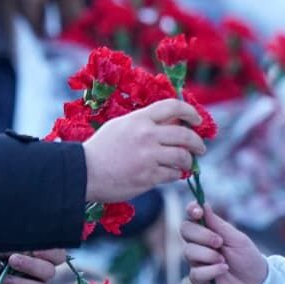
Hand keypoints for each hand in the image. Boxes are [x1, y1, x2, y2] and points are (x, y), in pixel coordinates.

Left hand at [0, 249, 67, 283]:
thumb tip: (22, 247)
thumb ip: (9, 245)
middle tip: (12, 260)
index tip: (34, 250)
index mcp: (38, 258)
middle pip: (50, 272)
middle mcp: (40, 277)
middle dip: (31, 266)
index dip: (51, 252)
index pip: (57, 255)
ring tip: (3, 280)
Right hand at [82, 100, 206, 202]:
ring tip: (188, 164)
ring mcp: (148, 157)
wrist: (84, 172)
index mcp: (139, 119)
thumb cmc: (100, 149)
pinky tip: (171, 175)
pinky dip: (175, 175)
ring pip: (183, 157)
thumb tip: (170, 125)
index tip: (197, 120)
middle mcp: (147, 135)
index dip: (190, 112)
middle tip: (200, 148)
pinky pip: (172, 175)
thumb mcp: (120, 126)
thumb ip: (143, 123)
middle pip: (185, 135)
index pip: (173, 107)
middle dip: (197, 142)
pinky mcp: (148, 177)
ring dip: (189, 162)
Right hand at [180, 201, 268, 283]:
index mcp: (208, 230)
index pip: (191, 216)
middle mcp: (199, 243)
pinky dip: (212, 270)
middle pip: (185, 230)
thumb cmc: (247, 258)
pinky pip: (196, 272)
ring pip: (189, 251)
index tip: (198, 212)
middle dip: (202, 235)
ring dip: (208, 255)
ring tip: (224, 260)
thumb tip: (204, 204)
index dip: (191, 210)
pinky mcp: (198, 278)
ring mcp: (197, 261)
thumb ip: (218, 224)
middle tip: (219, 241)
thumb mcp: (237, 238)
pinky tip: (223, 269)